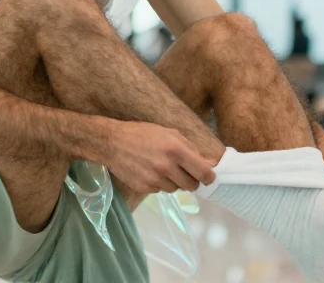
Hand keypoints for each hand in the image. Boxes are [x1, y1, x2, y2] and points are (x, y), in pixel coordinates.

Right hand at [97, 121, 215, 194]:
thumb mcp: (169, 133)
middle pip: (192, 185)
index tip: (208, 177)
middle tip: (182, 170)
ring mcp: (155, 179)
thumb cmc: (143, 134)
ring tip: (161, 168)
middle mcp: (167, 166)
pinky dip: (159, 183)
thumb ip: (191, 149)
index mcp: (176, 149)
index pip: (203, 172)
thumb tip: (211, 164)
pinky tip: (149, 171)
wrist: (112, 142)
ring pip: (176, 189)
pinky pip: (161, 190)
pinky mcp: (145, 188)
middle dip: (190, 179)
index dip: (209, 177)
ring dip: (173, 181)